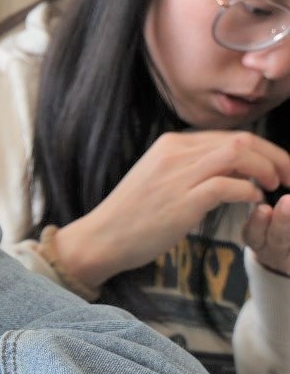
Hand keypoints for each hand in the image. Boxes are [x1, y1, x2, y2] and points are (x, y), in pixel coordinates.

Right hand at [56, 131, 289, 287]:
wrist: (101, 237)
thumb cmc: (131, 216)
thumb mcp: (158, 179)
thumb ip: (188, 168)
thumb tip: (226, 170)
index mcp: (171, 145)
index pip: (229, 135)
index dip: (262, 148)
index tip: (276, 165)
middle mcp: (175, 153)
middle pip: (241, 140)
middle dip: (274, 155)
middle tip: (287, 174)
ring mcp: (178, 176)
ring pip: (239, 155)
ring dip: (267, 168)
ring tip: (275, 185)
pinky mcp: (182, 201)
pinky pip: (229, 185)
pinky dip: (249, 191)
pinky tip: (254, 200)